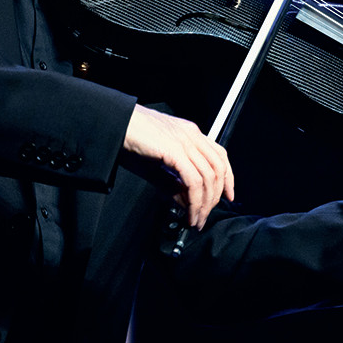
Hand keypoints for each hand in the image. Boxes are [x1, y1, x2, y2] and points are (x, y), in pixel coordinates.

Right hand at [122, 104, 234, 228]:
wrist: (115, 123)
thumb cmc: (129, 138)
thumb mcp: (155, 163)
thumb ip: (171, 182)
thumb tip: (185, 202)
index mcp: (190, 133)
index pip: (220, 156)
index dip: (228, 178)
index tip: (227, 196)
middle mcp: (191, 135)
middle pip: (218, 169)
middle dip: (215, 197)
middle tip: (204, 216)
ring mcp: (185, 141)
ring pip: (208, 177)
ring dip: (204, 204)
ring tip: (195, 219)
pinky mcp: (175, 151)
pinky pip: (193, 181)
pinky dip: (195, 201)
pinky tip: (189, 212)